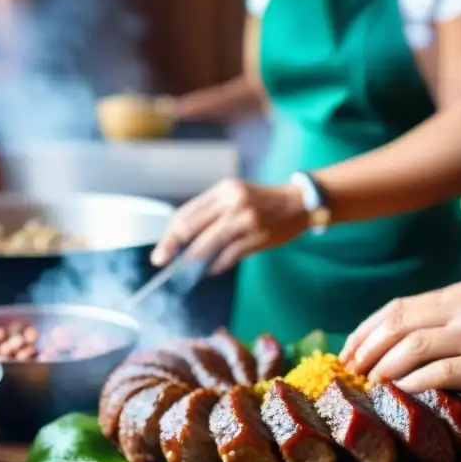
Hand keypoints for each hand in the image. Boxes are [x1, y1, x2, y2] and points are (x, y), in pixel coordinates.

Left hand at [150, 179, 308, 274]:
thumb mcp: (235, 195)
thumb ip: (212, 212)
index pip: (187, 213)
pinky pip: (229, 256)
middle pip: (192, 227)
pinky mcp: (257, 237)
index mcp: (223, 189)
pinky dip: (216, 266)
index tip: (161, 251)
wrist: (299, 203)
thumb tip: (184, 239)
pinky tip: (209, 271)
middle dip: (173, 247)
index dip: (170, 234)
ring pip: (208, 244)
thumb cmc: (263, 201)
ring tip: (185, 271)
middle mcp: (232, 201)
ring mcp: (245, 220)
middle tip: (161, 262)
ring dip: (193, 261)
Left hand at [340, 282, 460, 397]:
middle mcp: (459, 311)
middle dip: (365, 350)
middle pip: (395, 326)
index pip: (397, 308)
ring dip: (382, 368)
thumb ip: (448, 316)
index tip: (350, 349)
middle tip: (350, 371)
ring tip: (370, 385)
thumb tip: (407, 340)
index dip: (366, 329)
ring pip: (410, 349)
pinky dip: (411, 383)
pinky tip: (398, 393)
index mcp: (455, 295)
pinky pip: (437, 374)